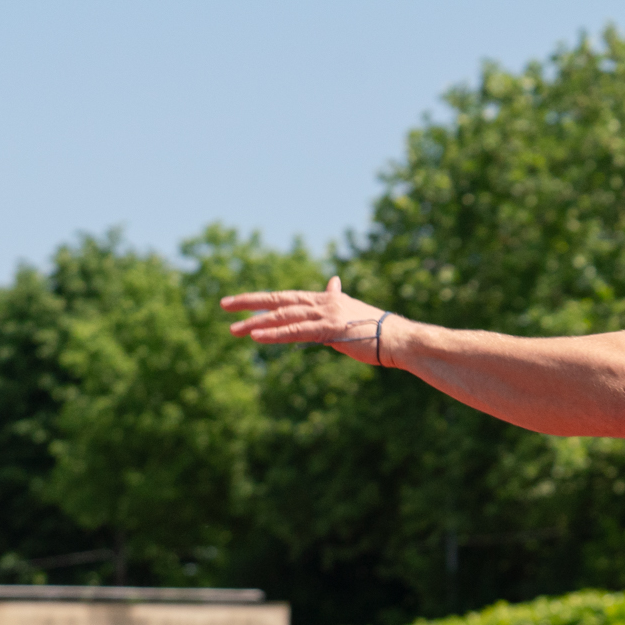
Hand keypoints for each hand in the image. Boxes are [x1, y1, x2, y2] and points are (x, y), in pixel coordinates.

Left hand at [223, 276, 389, 363]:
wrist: (400, 339)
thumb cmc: (379, 330)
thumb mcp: (354, 311)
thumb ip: (337, 300)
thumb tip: (332, 284)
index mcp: (327, 298)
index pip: (288, 297)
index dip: (263, 299)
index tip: (241, 302)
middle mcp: (323, 302)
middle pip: (279, 300)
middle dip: (249, 302)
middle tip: (224, 305)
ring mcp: (326, 315)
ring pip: (284, 316)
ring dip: (256, 323)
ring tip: (233, 329)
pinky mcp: (330, 330)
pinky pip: (296, 332)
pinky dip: (275, 333)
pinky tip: (255, 336)